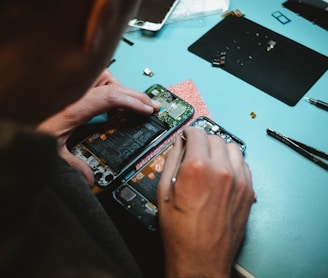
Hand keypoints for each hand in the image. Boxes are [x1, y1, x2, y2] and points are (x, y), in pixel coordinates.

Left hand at [38, 69, 159, 185]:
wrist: (12, 117)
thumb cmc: (28, 129)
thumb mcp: (52, 152)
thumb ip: (73, 165)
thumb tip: (90, 178)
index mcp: (74, 108)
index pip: (111, 97)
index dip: (133, 101)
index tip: (148, 109)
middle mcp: (76, 93)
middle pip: (112, 83)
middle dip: (135, 94)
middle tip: (150, 105)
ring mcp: (75, 88)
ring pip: (105, 77)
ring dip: (121, 88)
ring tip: (132, 102)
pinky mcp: (73, 88)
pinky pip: (97, 80)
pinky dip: (109, 87)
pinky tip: (113, 100)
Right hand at [157, 127, 254, 277]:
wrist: (201, 259)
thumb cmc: (181, 233)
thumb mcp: (164, 192)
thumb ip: (172, 160)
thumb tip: (177, 144)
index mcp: (197, 168)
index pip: (197, 133)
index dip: (189, 132)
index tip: (187, 135)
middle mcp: (222, 170)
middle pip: (215, 138)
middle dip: (203, 140)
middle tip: (195, 149)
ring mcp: (238, 181)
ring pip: (232, 148)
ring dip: (219, 148)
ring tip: (209, 159)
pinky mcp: (248, 191)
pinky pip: (244, 164)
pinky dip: (233, 162)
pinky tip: (222, 171)